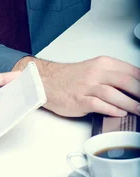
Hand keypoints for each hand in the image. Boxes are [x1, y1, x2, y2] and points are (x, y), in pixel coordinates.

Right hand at [14, 55, 139, 117]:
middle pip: (125, 81)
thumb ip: (114, 77)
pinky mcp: (79, 100)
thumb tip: (136, 88)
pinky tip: (119, 113)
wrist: (46, 81)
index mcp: (102, 63)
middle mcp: (96, 72)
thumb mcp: (95, 70)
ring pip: (114, 93)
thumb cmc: (71, 78)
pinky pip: (98, 104)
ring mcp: (87, 86)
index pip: (131, 70)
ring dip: (130, 104)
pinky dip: (111, 109)